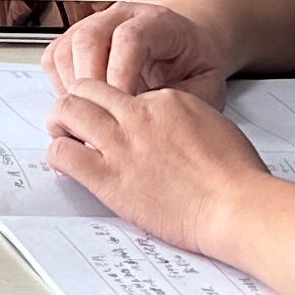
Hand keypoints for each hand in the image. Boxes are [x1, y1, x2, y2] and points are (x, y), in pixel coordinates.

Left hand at [45, 76, 271, 260]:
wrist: (237, 205)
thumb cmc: (237, 175)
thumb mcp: (213, 125)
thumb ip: (184, 118)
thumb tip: (169, 128)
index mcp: (165, 101)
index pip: (123, 90)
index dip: (114, 105)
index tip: (114, 120)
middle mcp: (137, 115)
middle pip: (87, 89)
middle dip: (76, 100)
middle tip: (73, 117)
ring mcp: (121, 145)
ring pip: (68, 111)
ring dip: (59, 120)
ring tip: (62, 133)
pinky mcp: (109, 178)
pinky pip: (64, 154)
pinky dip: (57, 153)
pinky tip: (64, 162)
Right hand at [46, 0, 228, 103]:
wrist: (188, 48)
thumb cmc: (195, 67)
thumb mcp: (207, 85)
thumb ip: (180, 101)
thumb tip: (147, 120)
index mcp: (159, 22)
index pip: (129, 38)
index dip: (121, 72)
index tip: (123, 103)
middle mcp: (123, 16)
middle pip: (90, 37)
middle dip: (91, 83)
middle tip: (100, 116)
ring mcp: (97, 23)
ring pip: (68, 47)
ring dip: (72, 86)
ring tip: (90, 116)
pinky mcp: (78, 37)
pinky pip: (56, 56)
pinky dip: (60, 84)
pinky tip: (80, 105)